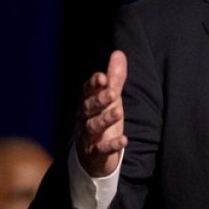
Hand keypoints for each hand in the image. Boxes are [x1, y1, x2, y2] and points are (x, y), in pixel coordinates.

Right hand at [75, 50, 128, 176]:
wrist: (92, 155)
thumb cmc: (101, 119)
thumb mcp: (110, 99)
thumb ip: (114, 78)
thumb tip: (118, 53)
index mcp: (87, 103)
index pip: (87, 91)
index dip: (93, 84)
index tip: (102, 77)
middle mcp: (84, 118)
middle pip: (89, 108)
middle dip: (100, 100)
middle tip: (112, 93)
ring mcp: (88, 136)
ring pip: (93, 127)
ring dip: (105, 120)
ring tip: (118, 112)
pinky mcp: (95, 153)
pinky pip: (101, 150)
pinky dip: (111, 146)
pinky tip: (123, 140)